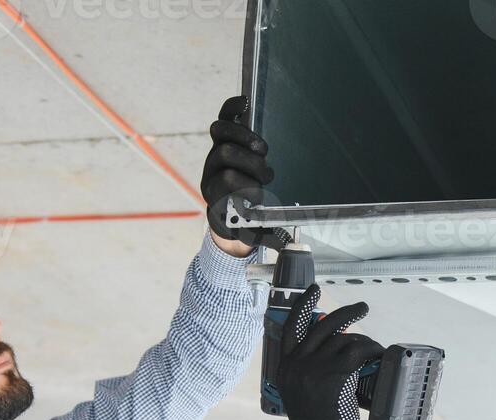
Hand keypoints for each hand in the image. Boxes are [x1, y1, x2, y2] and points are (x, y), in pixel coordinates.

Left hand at [201, 95, 287, 251]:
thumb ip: (266, 236)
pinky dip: (233, 109)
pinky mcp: (223, 139)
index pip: (228, 182)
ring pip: (223, 134)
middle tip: (267, 174)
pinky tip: (245, 103)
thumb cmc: (243, 222)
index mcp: (217, 195)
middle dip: (251, 163)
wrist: (227, 214)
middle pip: (227, 155)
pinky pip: (224, 118)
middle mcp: (211, 172)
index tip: (259, 195)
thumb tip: (284, 242)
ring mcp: (215, 154)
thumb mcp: (252, 233)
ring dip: (246, 138)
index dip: (246, 185)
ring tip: (262, 148)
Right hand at [275, 285, 386, 419]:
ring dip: (364, 340)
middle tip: (362, 308)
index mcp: (285, 368)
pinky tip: (379, 354)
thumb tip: (333, 343)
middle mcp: (296, 364)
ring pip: (344, 339)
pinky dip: (372, 350)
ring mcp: (314, 368)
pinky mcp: (335, 375)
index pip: (291, 327)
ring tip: (374, 346)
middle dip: (346, 313)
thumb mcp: (300, 393)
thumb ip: (308, 368)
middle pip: (322, 326)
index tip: (314, 291)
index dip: (304, 306)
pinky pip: (358, 351)